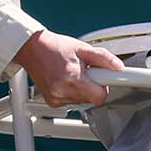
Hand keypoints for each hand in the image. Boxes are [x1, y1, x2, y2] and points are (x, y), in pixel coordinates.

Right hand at [10, 30, 124, 107]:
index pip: (100, 97)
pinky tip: (65, 79)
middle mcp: (64, 92)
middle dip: (92, 85)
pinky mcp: (53, 102)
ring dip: (82, 88)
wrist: (32, 49)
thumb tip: (118, 67)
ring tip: (73, 73)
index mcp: (74, 79)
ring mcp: (57, 98)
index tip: (104, 79)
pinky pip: (71, 101)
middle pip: (92, 99)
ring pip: (82, 100)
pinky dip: (71, 92)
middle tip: (84, 71)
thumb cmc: (55, 47)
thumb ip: (102, 58)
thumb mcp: (82, 48)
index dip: (104, 87)